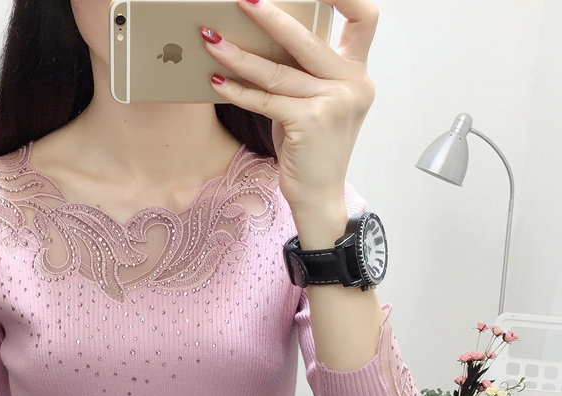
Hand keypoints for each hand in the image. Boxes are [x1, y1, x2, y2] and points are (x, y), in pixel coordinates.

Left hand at [203, 0, 377, 239]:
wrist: (319, 196)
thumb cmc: (311, 150)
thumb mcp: (316, 105)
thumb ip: (303, 74)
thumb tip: (261, 41)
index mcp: (358, 74)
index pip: (364, 18)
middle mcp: (352, 84)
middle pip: (308, 38)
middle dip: (270, 16)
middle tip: (242, 0)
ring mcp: (333, 103)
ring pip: (277, 71)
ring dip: (238, 55)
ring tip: (210, 40)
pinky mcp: (309, 122)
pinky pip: (266, 100)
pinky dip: (238, 91)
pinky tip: (216, 82)